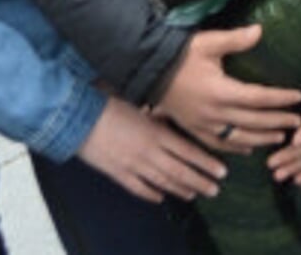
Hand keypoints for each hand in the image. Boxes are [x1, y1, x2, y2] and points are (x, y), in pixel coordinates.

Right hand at [76, 97, 226, 203]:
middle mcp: (149, 152)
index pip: (188, 152)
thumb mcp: (140, 102)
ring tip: (195, 194)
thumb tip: (172, 113)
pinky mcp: (116, 173)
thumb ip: (158, 114)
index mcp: (156, 133)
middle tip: (215, 190)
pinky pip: (137, 188)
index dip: (206, 163)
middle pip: (180, 171)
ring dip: (180, 189)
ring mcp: (133, 165)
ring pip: (162, 182)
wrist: (78, 117)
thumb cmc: (108, 103)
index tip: (222, 171)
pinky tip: (160, 198)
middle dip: (200, 181)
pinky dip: (150, 194)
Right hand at [154, 26, 300, 153]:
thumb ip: (235, 39)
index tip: (298, 97)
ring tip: (280, 136)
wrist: (148, 71)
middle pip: (253, 121)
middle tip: (298, 121)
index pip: (258, 97)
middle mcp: (213, 112)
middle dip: (278, 121)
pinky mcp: (193, 129)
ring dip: (261, 138)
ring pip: (238, 137)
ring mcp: (202, 124)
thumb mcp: (208, 42)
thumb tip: (260, 30)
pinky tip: (248, 148)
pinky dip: (236, 148)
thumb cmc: (179, 54)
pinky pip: (218, 144)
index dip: (280, 99)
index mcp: (220, 90)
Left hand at [266, 87, 300, 183]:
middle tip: (271, 163)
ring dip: (296, 166)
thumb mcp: (282, 80)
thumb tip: (262, 94)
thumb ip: (274, 90)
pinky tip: (296, 179)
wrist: (298, 81)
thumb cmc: (287, 77)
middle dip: (293, 154)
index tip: (295, 140)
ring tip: (277, 175)